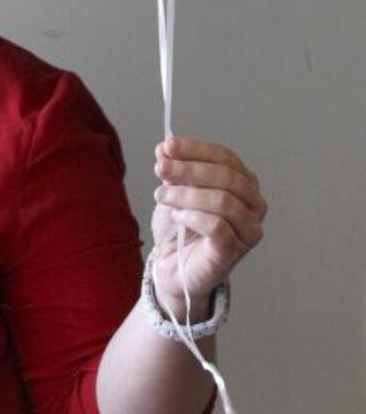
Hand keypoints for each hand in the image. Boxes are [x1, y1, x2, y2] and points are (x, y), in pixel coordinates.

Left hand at [150, 135, 265, 309]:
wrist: (173, 267)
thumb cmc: (180, 228)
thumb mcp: (174, 191)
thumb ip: (173, 170)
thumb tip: (165, 149)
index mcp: (243, 183)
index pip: (226, 157)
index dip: (196, 149)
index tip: (168, 146)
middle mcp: (253, 205)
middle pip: (228, 177)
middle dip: (190, 169)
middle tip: (162, 168)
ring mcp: (248, 229)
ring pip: (224, 200)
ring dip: (187, 194)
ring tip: (161, 195)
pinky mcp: (234, 251)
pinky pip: (218, 226)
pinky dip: (192, 217)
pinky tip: (176, 216)